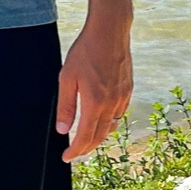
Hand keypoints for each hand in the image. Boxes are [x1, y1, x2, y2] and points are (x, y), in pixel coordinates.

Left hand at [56, 15, 131, 162]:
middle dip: (86, 148)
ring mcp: (122, 97)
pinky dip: (109, 122)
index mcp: (94, 103)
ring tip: (86, 139)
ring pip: (111, 127)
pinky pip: (119, 114)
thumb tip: (63, 130)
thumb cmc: (85, 52)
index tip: (66, 157)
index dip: (75, 151)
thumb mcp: (67, 78)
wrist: (109, 32)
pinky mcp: (128, 90)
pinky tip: (101, 119)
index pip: (85, 137)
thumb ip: (66, 106)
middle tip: (75, 152)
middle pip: (100, 136)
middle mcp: (111, 104)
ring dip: (98, 136)